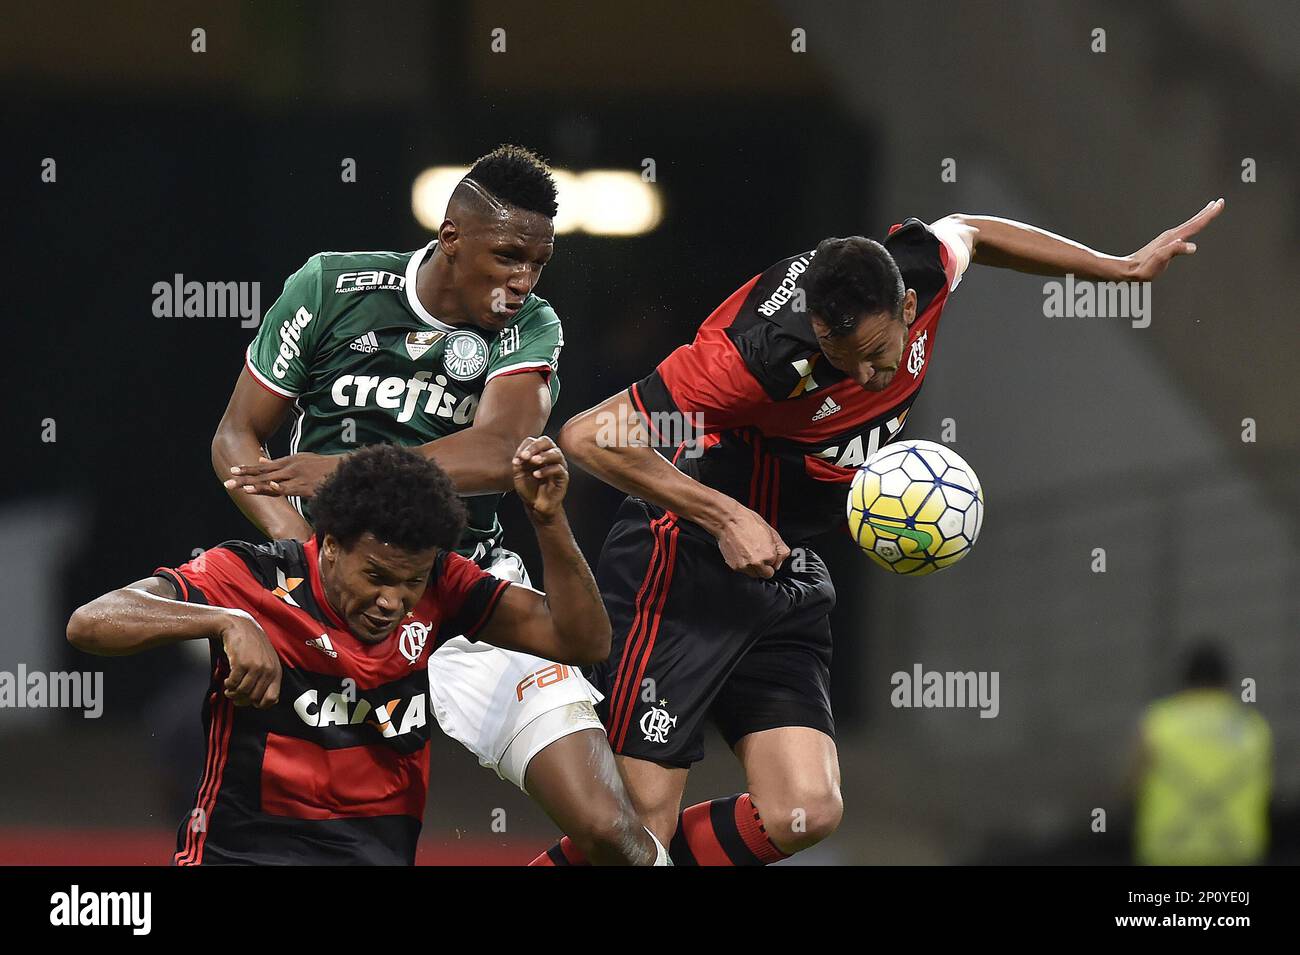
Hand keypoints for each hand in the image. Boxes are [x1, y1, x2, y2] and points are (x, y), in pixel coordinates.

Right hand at [218, 610, 281, 708]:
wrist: (240, 626)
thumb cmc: (252, 643)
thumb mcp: (266, 660)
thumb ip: (266, 678)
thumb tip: (261, 699)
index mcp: (276, 670)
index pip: (272, 698)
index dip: (259, 704)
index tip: (251, 702)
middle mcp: (268, 669)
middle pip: (254, 698)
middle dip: (242, 699)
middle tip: (236, 695)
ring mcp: (255, 666)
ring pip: (242, 692)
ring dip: (233, 693)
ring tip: (230, 687)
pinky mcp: (242, 664)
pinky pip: (233, 684)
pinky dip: (228, 685)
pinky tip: (228, 679)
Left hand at [224, 452, 342, 498]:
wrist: (344, 468)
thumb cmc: (323, 466)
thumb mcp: (300, 459)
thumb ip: (279, 462)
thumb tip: (261, 460)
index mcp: (289, 461)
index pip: (264, 467)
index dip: (248, 469)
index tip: (233, 470)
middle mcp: (290, 468)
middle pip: (263, 474)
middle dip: (245, 478)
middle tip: (228, 482)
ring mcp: (298, 476)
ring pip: (273, 482)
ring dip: (257, 485)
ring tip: (242, 488)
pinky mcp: (306, 486)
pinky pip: (290, 488)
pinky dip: (279, 487)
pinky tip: (269, 488)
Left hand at [513, 436, 567, 522]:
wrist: (536, 505)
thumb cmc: (529, 487)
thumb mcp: (519, 473)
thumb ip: (520, 462)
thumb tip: (521, 454)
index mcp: (539, 452)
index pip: (534, 441)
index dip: (525, 447)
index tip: (518, 459)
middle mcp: (550, 455)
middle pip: (546, 441)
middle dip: (535, 447)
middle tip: (525, 456)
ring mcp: (559, 465)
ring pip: (556, 453)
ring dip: (543, 456)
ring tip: (533, 462)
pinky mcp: (563, 476)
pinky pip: (558, 469)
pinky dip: (546, 470)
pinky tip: (536, 475)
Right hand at [715, 504, 789, 578]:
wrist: (729, 521)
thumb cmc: (747, 522)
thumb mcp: (772, 532)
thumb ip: (781, 549)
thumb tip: (780, 560)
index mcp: (768, 555)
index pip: (776, 566)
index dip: (772, 558)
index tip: (767, 551)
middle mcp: (757, 563)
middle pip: (766, 575)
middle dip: (765, 566)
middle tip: (761, 555)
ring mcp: (745, 566)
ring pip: (754, 574)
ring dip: (754, 567)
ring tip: (750, 552)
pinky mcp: (735, 566)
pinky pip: (743, 570)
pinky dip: (744, 564)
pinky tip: (743, 552)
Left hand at [1122, 198, 1223, 280]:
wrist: (1129, 269)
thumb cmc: (1143, 267)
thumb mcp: (1160, 260)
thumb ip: (1174, 251)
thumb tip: (1192, 246)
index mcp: (1173, 238)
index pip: (1195, 224)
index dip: (1208, 215)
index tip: (1219, 204)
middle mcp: (1171, 235)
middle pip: (1193, 221)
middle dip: (1207, 212)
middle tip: (1219, 202)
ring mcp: (1168, 239)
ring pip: (1188, 225)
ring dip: (1200, 217)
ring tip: (1209, 210)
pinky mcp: (1165, 244)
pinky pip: (1183, 231)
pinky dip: (1191, 226)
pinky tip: (1191, 229)